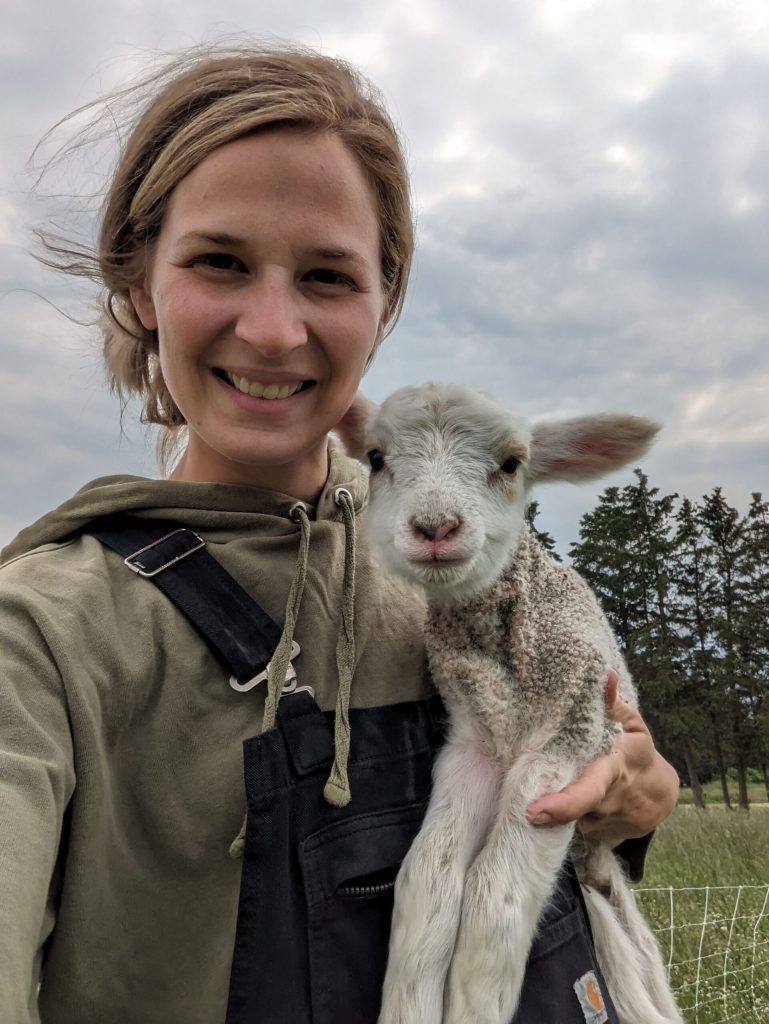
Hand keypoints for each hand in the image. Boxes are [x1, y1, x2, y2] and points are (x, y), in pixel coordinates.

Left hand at [525, 671, 679, 845]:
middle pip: (570, 808)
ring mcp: (603, 824)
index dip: (562, 805)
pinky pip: (571, 827)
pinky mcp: (597, 838)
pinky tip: (565, 799)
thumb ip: (613, 703)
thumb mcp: (632, 725)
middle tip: (528, 798)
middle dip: (547, 803)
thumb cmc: (637, 751)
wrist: (659, 795)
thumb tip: (605, 674)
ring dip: (555, 804)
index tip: (533, 812)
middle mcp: (608, 802)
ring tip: (558, 783)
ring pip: (568, 818)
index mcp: (613, 771)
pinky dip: (564, 815)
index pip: (588, 792)